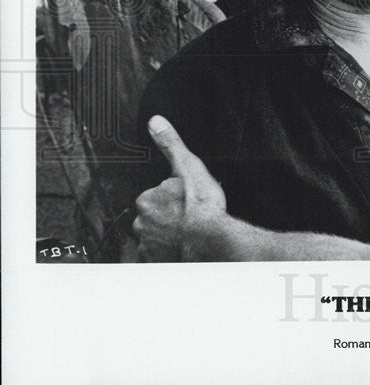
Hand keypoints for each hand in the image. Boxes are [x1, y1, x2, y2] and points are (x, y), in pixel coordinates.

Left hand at [133, 115, 227, 261]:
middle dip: (168, 216)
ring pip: (157, 236)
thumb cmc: (203, 207)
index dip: (172, 197)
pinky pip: (160, 255)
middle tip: (189, 216)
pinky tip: (186, 246)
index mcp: (146, 199)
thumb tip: (156, 123)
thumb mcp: (189, 167)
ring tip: (190, 232)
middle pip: (154, 216)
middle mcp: (142, 223)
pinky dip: (171, 252)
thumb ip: (170, 144)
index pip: (156, 196)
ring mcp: (148, 244)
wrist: (212, 241)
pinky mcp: (156, 262)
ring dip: (169, 234)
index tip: (186, 200)